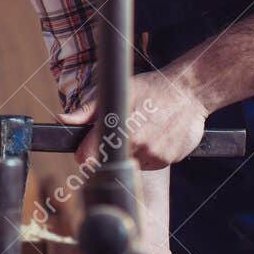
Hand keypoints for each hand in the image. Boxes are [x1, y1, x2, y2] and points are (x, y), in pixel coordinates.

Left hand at [58, 70, 209, 170]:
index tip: (87, 148)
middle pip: (110, 162)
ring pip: (130, 164)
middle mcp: (138, 145)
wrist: (190, 92)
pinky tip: (155, 135)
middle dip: (110, 150)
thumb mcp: (120, 91)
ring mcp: (154, 155)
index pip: (88, 158)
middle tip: (122, 132)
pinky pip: (148, 164)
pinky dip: (148, 154)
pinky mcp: (167, 161)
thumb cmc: (153, 88)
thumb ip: (88, 111)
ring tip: (142, 129)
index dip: (84, 154)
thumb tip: (62, 119)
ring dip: (131, 153)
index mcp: (120, 128)